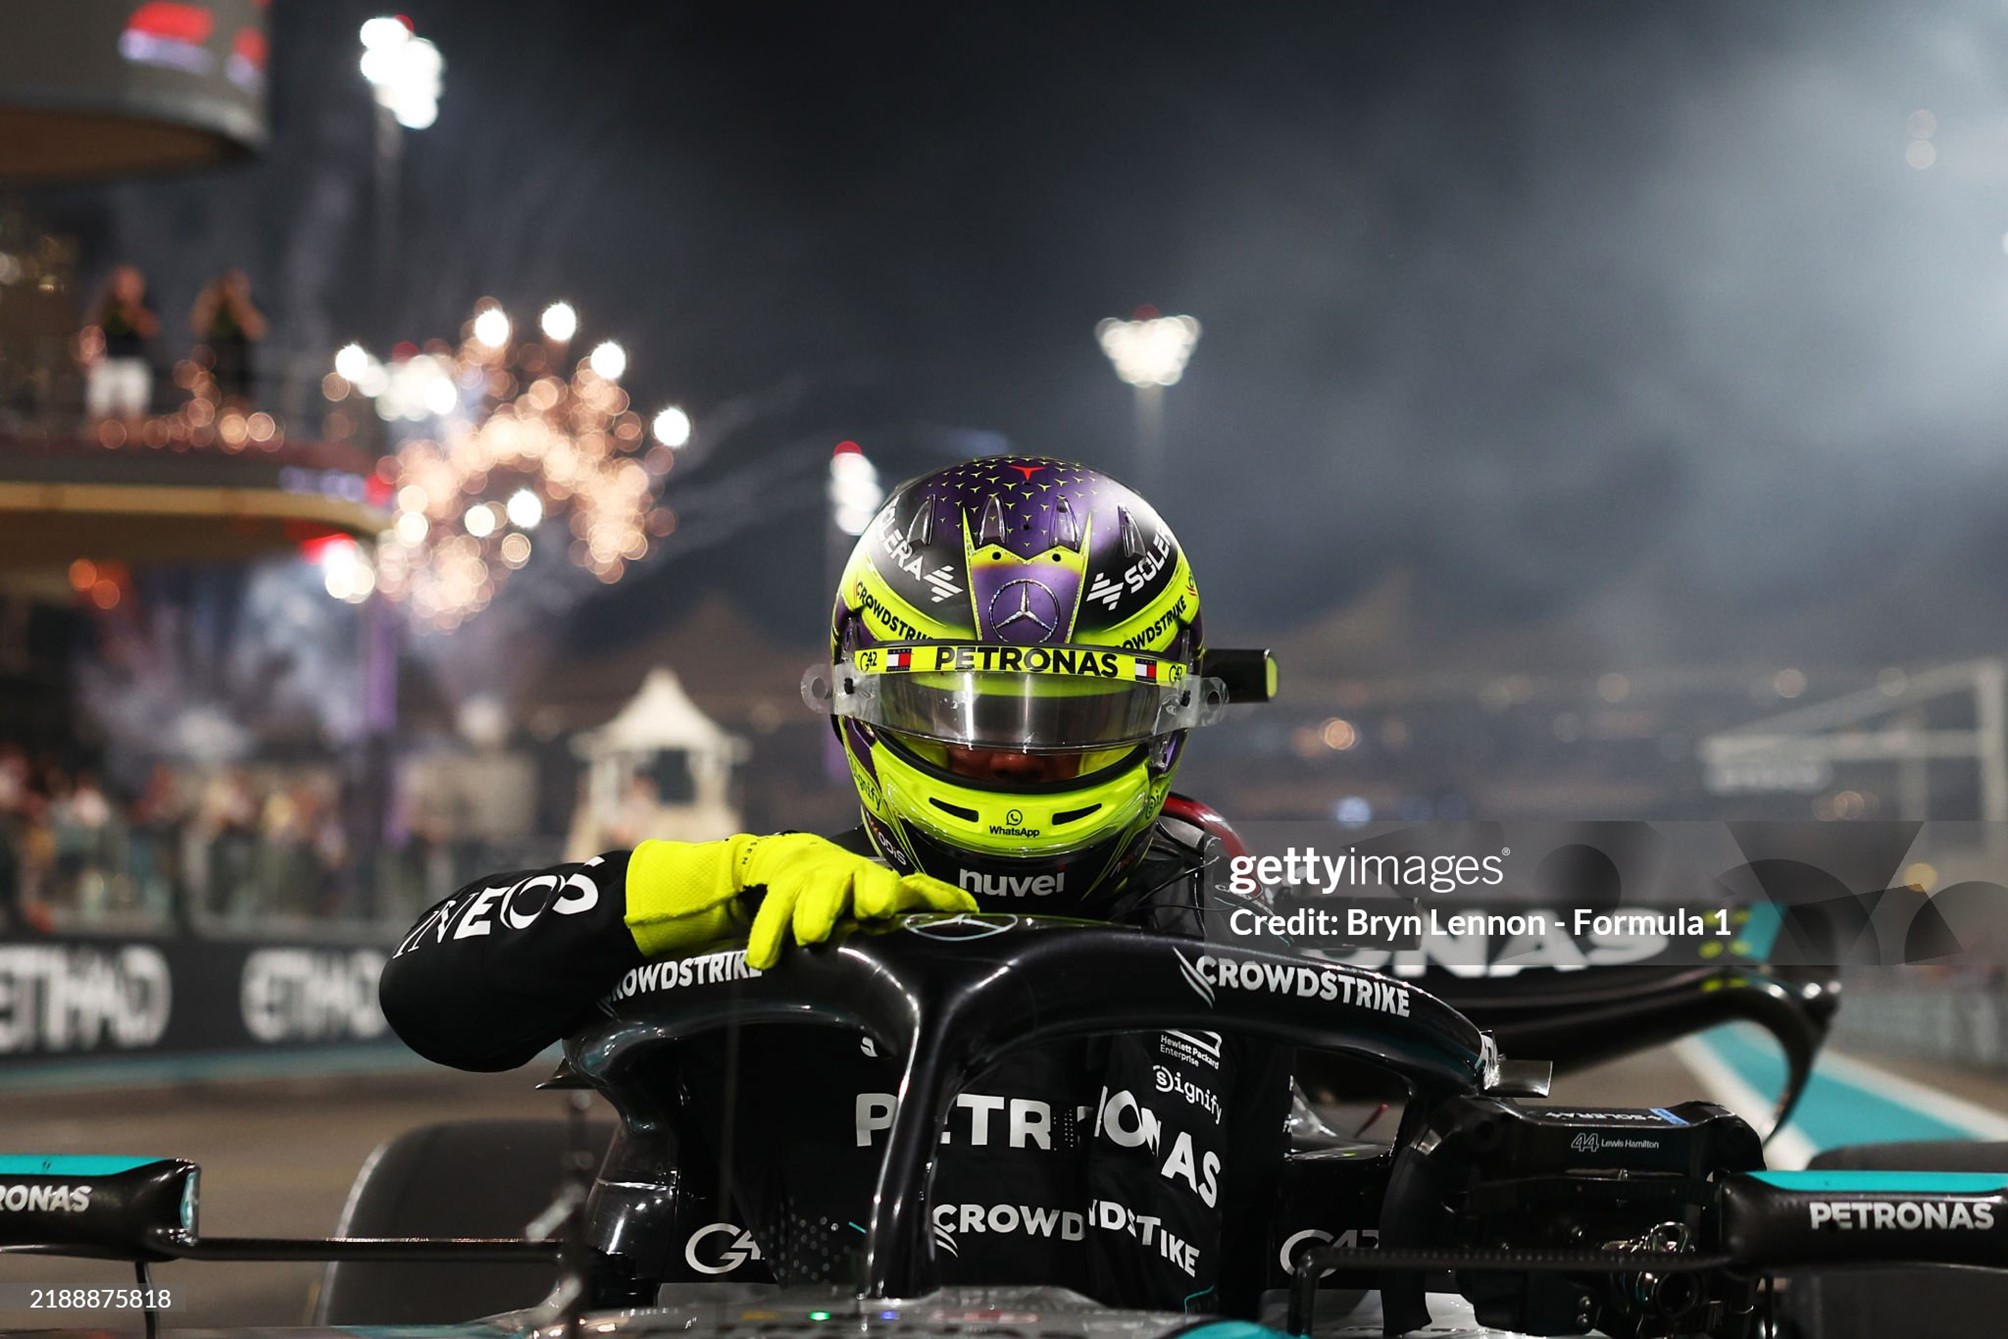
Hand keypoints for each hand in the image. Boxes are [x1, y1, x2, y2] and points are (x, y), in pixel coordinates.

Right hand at [622, 832, 973, 965]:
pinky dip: (766, 933)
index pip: (916, 888)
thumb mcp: (873, 900)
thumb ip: (910, 910)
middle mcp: (852, 875)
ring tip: (813, 935)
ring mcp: (814, 876)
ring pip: (817, 888)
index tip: (959, 913)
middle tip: (875, 910)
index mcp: (883, 884)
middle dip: (872, 891)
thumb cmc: (841, 893)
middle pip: (865, 879)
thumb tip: (965, 921)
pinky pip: (771, 907)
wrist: (781, 861)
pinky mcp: (779, 883)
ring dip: (817, 909)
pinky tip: (763, 958)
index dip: (936, 899)